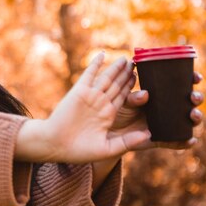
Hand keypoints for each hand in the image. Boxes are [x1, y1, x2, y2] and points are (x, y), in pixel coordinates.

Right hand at [15, 52, 149, 163]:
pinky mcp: (79, 91)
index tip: (140, 79)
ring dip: (115, 68)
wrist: (55, 145)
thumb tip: (149, 136)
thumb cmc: (78, 151)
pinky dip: (95, 64)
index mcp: (107, 115)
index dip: (131, 87)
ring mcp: (90, 96)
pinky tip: (102, 54)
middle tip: (136, 63)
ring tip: (126, 59)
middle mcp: (100, 103)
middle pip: (116, 85)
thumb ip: (128, 142)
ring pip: (106, 78)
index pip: (122, 97)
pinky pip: (89, 74)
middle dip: (126, 74)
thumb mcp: (108, 148)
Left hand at [112, 71, 204, 149]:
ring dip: (196, 117)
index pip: (181, 83)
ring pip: (188, 121)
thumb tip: (145, 94)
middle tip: (193, 97)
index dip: (192, 79)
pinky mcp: (162, 139)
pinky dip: (185, 142)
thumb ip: (132, 98)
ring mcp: (167, 124)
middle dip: (197, 97)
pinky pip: (177, 142)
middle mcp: (168, 108)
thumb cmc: (118, 110)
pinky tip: (191, 140)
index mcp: (161, 94)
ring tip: (193, 115)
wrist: (110, 132)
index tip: (196, 77)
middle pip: (190, 101)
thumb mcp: (123, 101)